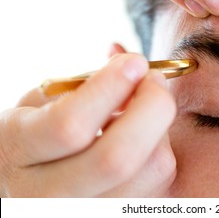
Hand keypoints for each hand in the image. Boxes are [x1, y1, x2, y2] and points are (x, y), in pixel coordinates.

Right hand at [0, 53, 175, 196]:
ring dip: (159, 128)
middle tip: (154, 80)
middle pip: (117, 158)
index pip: (70, 125)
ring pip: (152, 170)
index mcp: (17, 152)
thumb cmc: (41, 130)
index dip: (111, 87)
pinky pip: (160, 180)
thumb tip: (127, 57)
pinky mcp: (119, 213)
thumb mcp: (45, 101)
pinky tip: (142, 135)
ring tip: (143, 108)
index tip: (134, 62)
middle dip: (151, 107)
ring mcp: (87, 213)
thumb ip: (87, 82)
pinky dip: (160, 147)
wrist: (31, 179)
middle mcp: (47, 196)